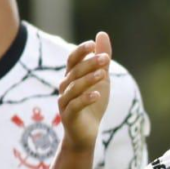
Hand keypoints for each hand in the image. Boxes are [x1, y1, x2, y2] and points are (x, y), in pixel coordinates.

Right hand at [58, 32, 111, 151]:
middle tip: (105, 59)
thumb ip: (101, 60)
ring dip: (89, 79)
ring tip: (103, 74)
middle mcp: (64, 87)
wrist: (86, 134)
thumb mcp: (101, 80)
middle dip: (90, 64)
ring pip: (74, 88)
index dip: (81, 51)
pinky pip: (75, 105)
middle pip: (75, 72)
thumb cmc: (92, 105)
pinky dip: (86, 99)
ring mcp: (65, 102)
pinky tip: (97, 95)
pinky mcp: (68, 116)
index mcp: (71, 77)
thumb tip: (101, 34)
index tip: (93, 44)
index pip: (72, 60)